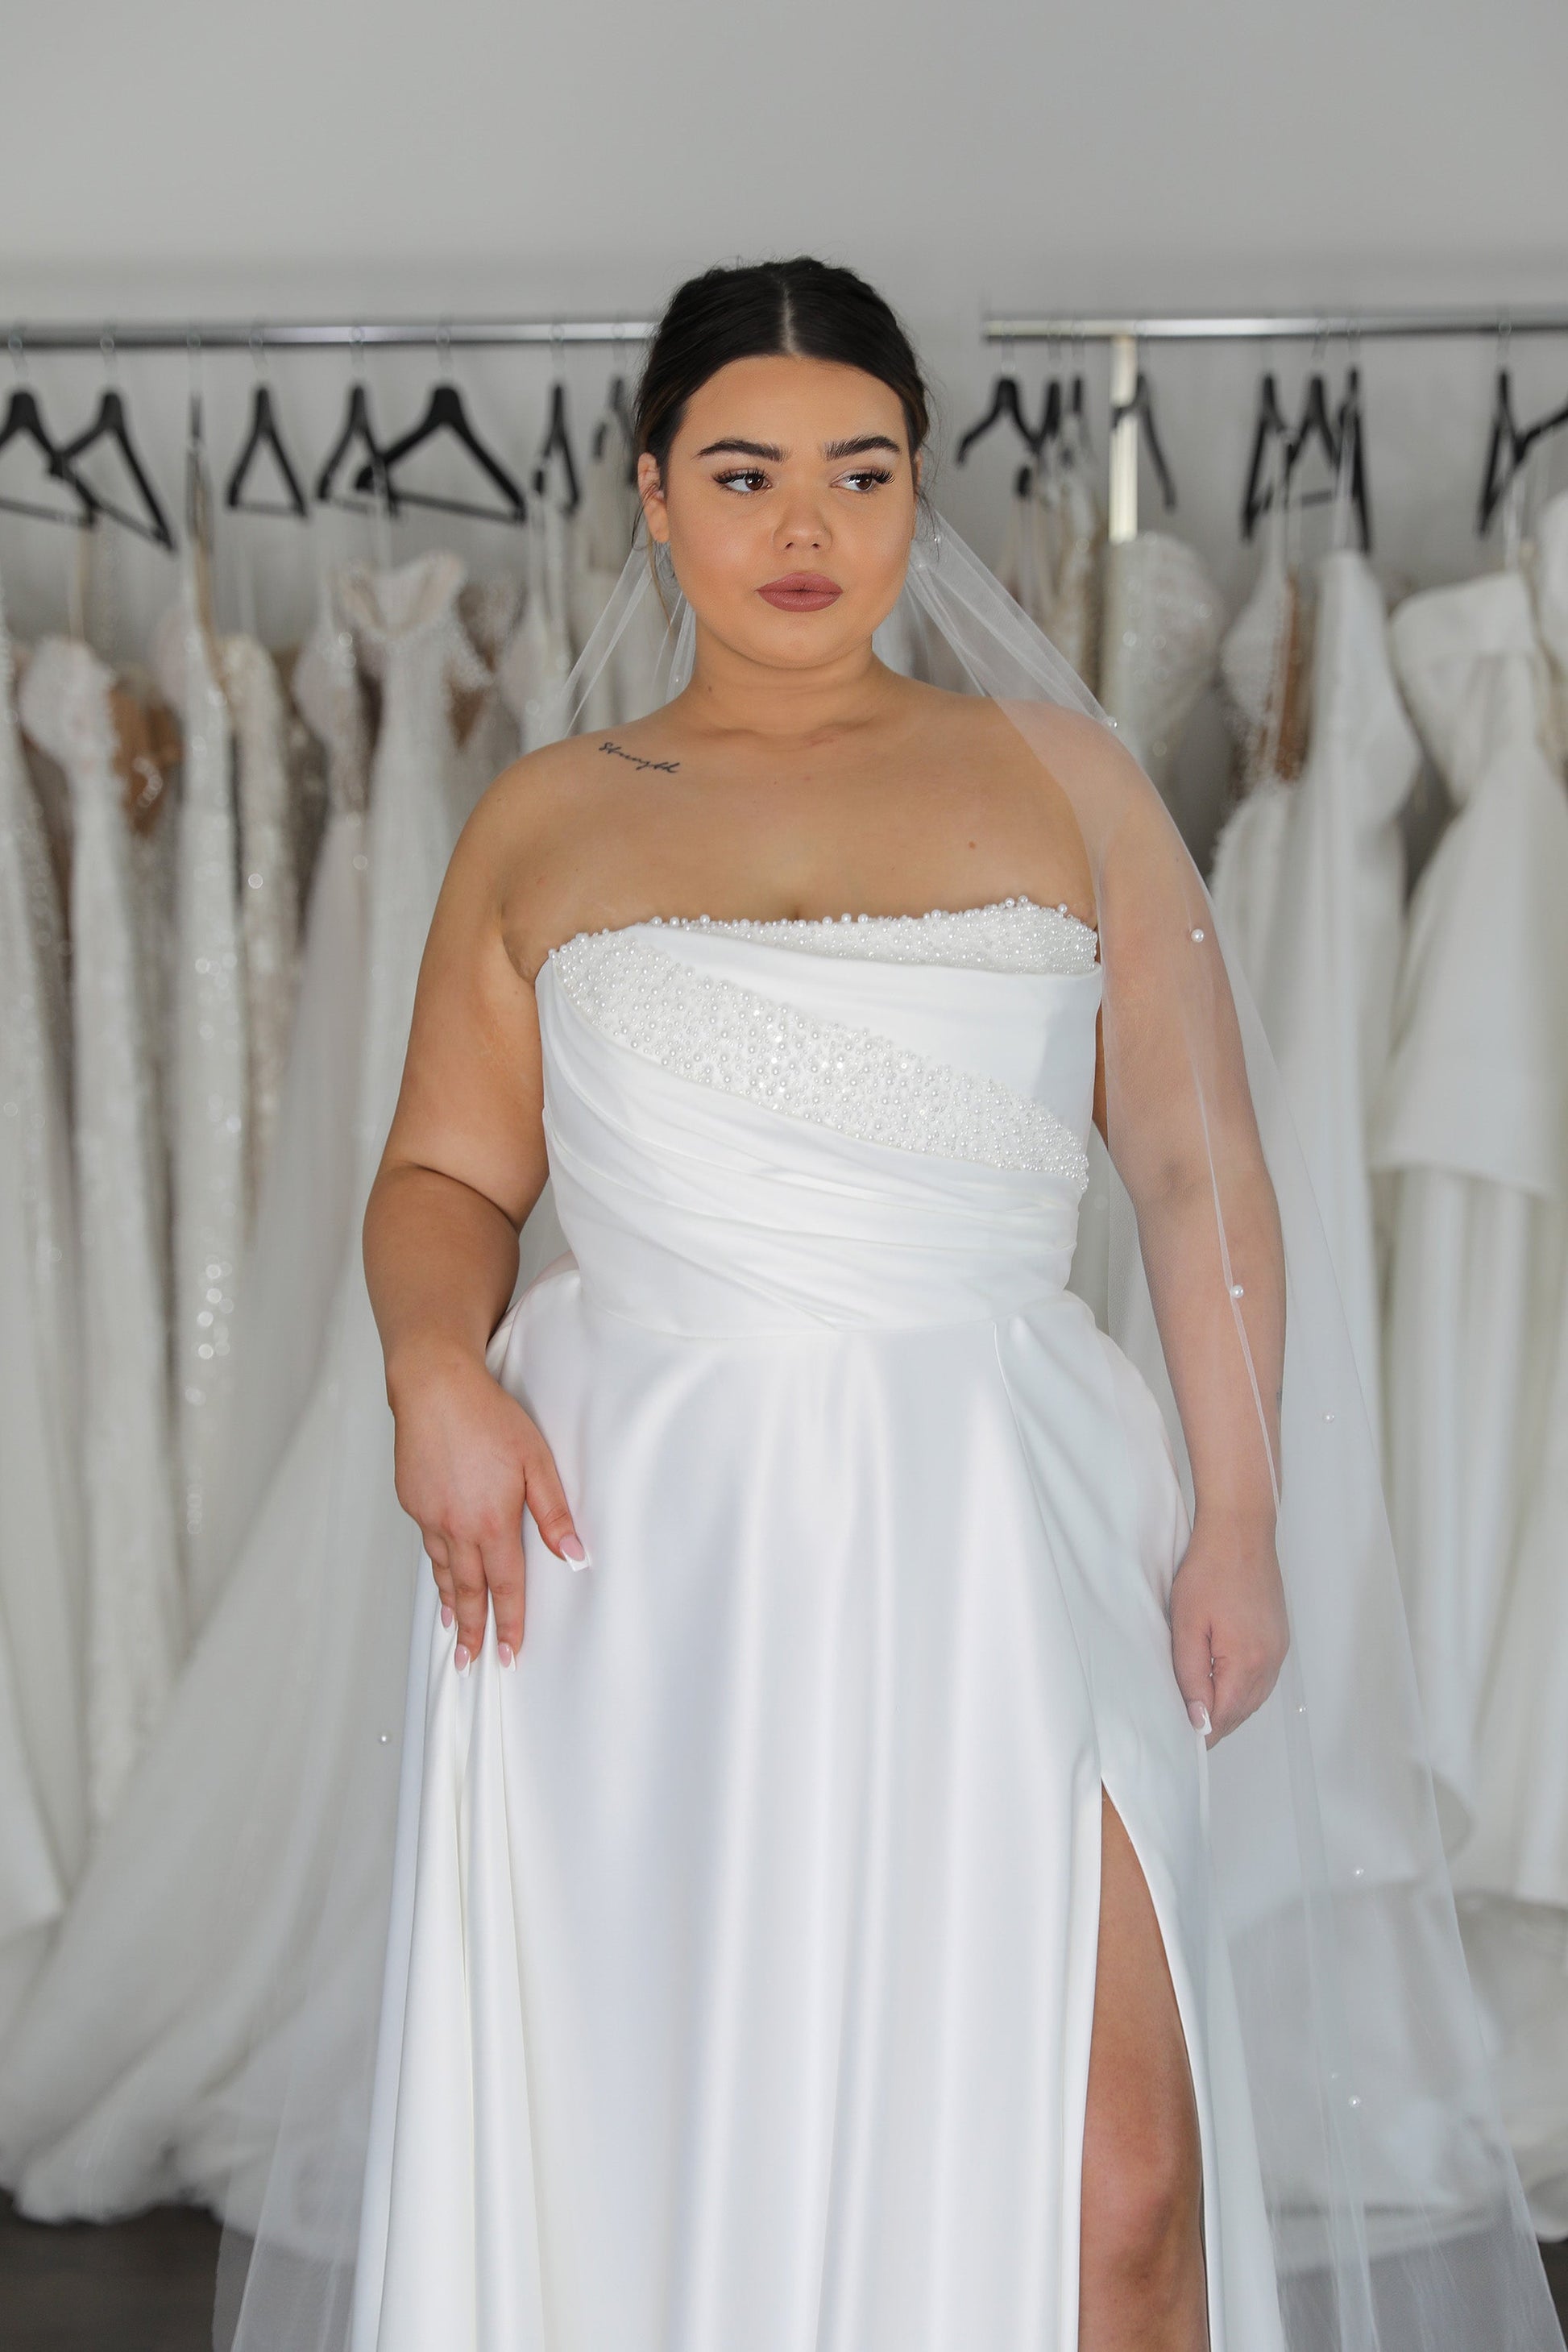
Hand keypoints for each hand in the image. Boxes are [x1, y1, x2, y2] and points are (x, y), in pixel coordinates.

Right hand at [388, 1341, 583, 1670]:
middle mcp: (456, 1527)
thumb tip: (575, 1556)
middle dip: (472, 1631)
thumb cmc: (488, 1417)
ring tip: (455, 1629)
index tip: (508, 1655)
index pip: (505, 1587)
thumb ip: (554, 1513)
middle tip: (471, 1662)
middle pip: (467, 1590)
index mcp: (491, 1522)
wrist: (433, 1387)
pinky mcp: (412, 1500)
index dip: (508, 1624)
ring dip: (451, 1602)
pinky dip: (435, 1564)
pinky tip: (440, 1569)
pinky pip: (428, 1542)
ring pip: (442, 1569)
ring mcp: (429, 1515)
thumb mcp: (536, 1461)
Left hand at [1169, 1513, 1288, 1743]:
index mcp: (1247, 1661)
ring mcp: (1278, 1650)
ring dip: (1229, 1708)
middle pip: (1243, 1712)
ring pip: (1254, 1698)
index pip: (1225, 1716)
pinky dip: (1243, 1689)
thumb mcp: (1187, 1625)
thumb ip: (1192, 1676)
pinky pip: (1262, 1678)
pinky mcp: (1278, 1638)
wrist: (1240, 1533)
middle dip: (1216, 1725)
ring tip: (1201, 1711)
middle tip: (1187, 1731)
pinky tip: (1223, 1685)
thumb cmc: (1211, 1570)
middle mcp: (1270, 1661)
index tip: (1182, 1740)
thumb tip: (1198, 1718)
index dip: (1203, 1732)